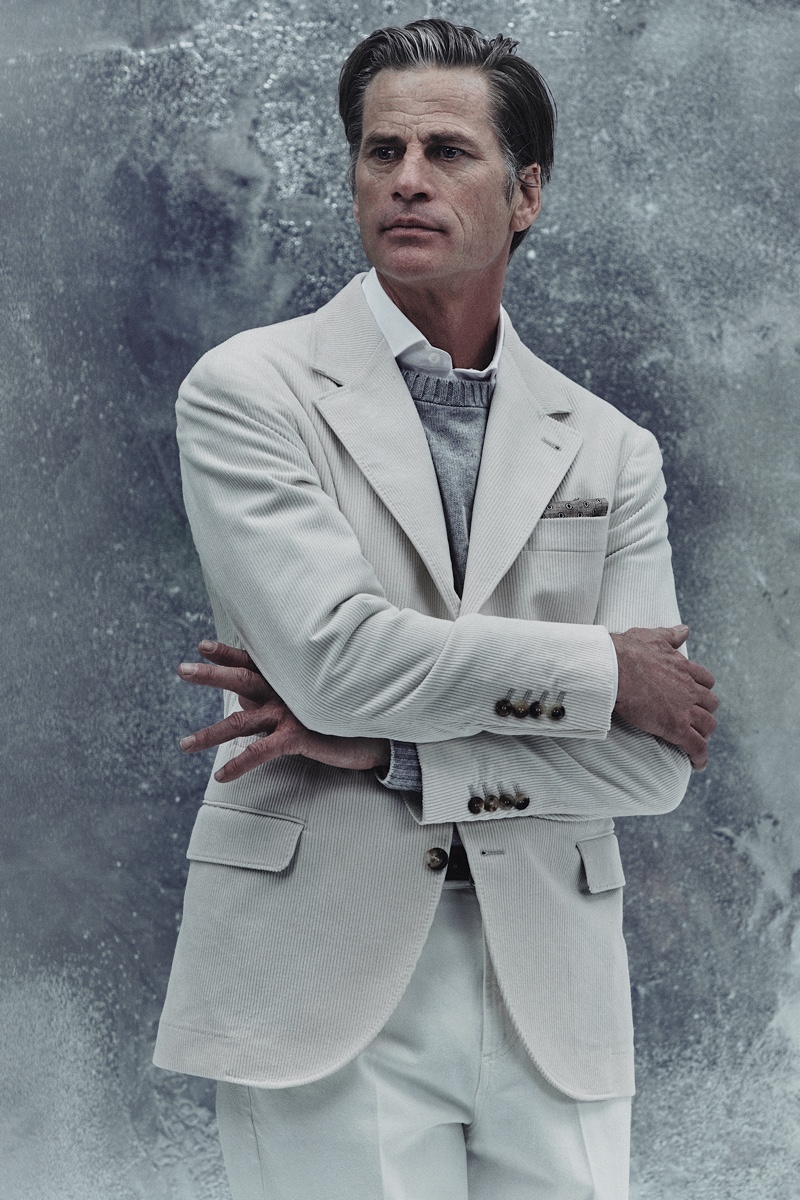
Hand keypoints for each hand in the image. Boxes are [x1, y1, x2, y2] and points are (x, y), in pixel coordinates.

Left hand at [177, 640, 389, 781]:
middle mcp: (287, 691)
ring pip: (241, 721)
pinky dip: (238, 765)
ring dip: (209, 733)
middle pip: (242, 679)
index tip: (202, 646)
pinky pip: (259, 752)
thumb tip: (242, 698)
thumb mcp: (308, 701)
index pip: (253, 661)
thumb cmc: (343, 715)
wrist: (379, 733)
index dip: (227, 653)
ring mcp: (291, 713)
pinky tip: (221, 776)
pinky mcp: (297, 737)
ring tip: (184, 744)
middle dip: (210, 675)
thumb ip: (275, 695)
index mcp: (289, 678)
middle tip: (182, 670)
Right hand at [610, 625, 717, 769]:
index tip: (695, 695)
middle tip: (694, 720)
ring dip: (704, 734)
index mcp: (683, 667)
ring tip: (695, 742)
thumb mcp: (652, 636)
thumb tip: (685, 630)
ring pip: (708, 725)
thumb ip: (670, 635)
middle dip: (705, 712)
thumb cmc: (627, 651)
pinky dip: (699, 757)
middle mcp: (689, 688)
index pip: (705, 680)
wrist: (615, 668)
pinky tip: (697, 764)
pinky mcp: (676, 727)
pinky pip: (696, 746)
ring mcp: (685, 709)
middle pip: (711, 704)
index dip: (701, 689)